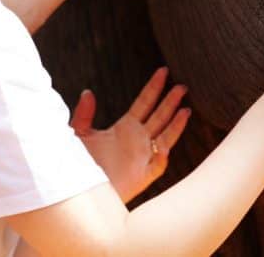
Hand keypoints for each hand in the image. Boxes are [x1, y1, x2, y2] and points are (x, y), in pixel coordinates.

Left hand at [71, 67, 190, 203]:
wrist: (78, 193)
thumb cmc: (80, 165)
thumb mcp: (79, 135)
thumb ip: (83, 114)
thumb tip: (88, 92)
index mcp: (126, 127)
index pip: (144, 102)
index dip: (154, 87)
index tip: (163, 71)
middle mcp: (138, 139)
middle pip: (159, 116)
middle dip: (171, 102)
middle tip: (182, 86)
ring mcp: (143, 157)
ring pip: (165, 137)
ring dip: (175, 125)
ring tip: (186, 110)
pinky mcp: (142, 175)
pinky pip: (158, 165)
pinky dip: (163, 156)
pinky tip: (166, 147)